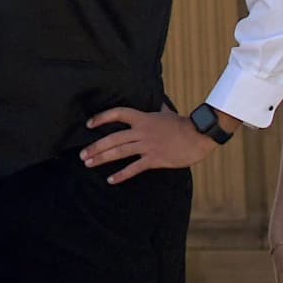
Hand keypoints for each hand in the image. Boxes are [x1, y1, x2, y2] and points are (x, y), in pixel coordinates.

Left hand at [80, 105, 214, 184]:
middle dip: (96, 146)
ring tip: (88, 163)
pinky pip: (134, 168)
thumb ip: (159, 109)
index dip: (102, 118)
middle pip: (113, 138)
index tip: (89, 124)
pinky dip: (121, 175)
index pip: (118, 113)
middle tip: (82, 154)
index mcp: (144, 118)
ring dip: (102, 158)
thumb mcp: (168, 113)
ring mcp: (148, 145)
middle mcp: (142, 131)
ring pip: (119, 152)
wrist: (199, 135)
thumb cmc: (184, 125)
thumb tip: (159, 102)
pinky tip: (111, 180)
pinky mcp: (155, 159)